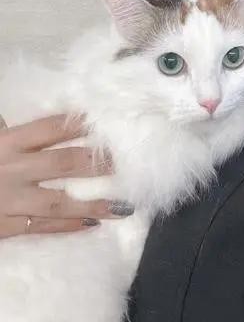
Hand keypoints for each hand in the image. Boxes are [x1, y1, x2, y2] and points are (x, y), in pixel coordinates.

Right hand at [0, 113, 132, 238]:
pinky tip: (93, 223)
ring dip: (94, 203)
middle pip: (64, 162)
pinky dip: (68, 225)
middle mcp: (14, 169)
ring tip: (124, 205)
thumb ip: (13, 134)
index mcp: (9, 142)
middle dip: (98, 162)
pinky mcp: (4, 225)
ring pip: (59, 201)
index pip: (53, 128)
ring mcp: (10, 199)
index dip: (82, 125)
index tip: (110, 123)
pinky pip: (41, 226)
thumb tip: (39, 122)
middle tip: (125, 163)